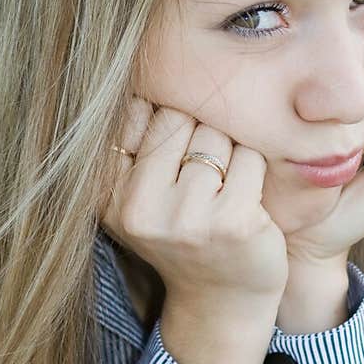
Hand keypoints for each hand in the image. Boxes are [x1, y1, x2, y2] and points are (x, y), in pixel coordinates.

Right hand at [100, 98, 289, 308]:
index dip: (164, 120)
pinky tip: (248, 199)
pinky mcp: (232, 222)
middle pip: (178, 117)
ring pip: (215, 135)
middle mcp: (138, 208)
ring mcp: (186, 218)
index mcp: (107, 195)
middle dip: (199, 131)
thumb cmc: (184, 235)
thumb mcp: (141, 195)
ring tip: (223, 187)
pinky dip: (256, 168)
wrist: (221, 302)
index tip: (175, 150)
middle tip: (204, 174)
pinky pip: (250, 157)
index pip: (135, 112)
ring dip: (230, 150)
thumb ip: (135, 142)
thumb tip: (146, 61)